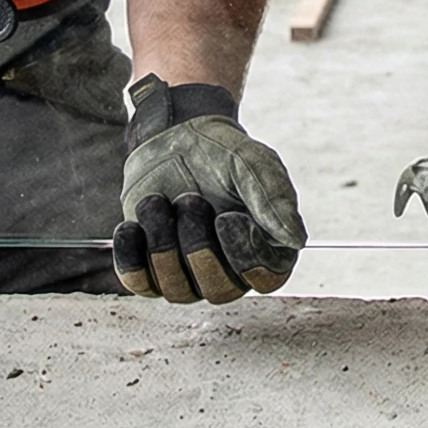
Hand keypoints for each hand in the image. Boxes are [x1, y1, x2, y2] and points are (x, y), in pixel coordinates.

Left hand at [111, 75, 304, 302]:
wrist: (176, 137)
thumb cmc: (222, 153)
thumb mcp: (252, 163)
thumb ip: (274, 196)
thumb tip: (296, 240)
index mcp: (265, 249)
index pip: (265, 279)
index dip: (245, 254)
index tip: (226, 216)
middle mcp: (230, 271)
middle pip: (218, 291)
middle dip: (197, 245)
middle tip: (189, 199)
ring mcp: (188, 275)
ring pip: (176, 290)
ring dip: (163, 241)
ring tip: (158, 201)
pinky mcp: (151, 269)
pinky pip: (138, 283)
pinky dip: (131, 256)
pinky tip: (131, 225)